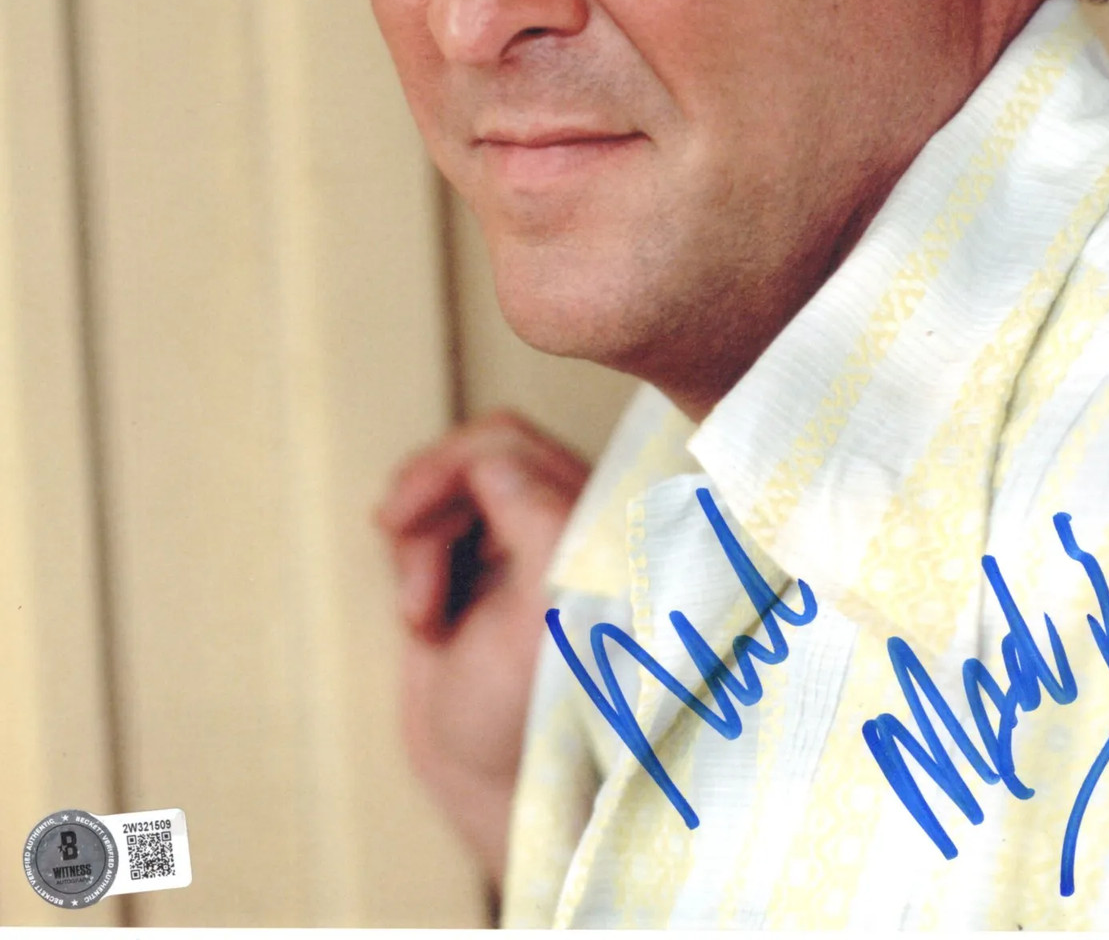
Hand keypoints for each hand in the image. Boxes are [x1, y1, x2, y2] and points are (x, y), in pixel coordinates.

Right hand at [377, 410, 589, 884]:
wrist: (492, 788)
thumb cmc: (533, 718)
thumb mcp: (542, 614)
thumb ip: (537, 520)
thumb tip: (495, 460)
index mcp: (593, 522)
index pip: (510, 443)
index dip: (447, 466)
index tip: (402, 515)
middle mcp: (562, 519)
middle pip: (471, 453)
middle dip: (426, 501)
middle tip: (393, 538)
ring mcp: (518, 541)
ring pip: (442, 489)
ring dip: (417, 544)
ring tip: (420, 614)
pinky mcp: (480, 565)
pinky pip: (429, 524)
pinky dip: (412, 561)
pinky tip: (421, 616)